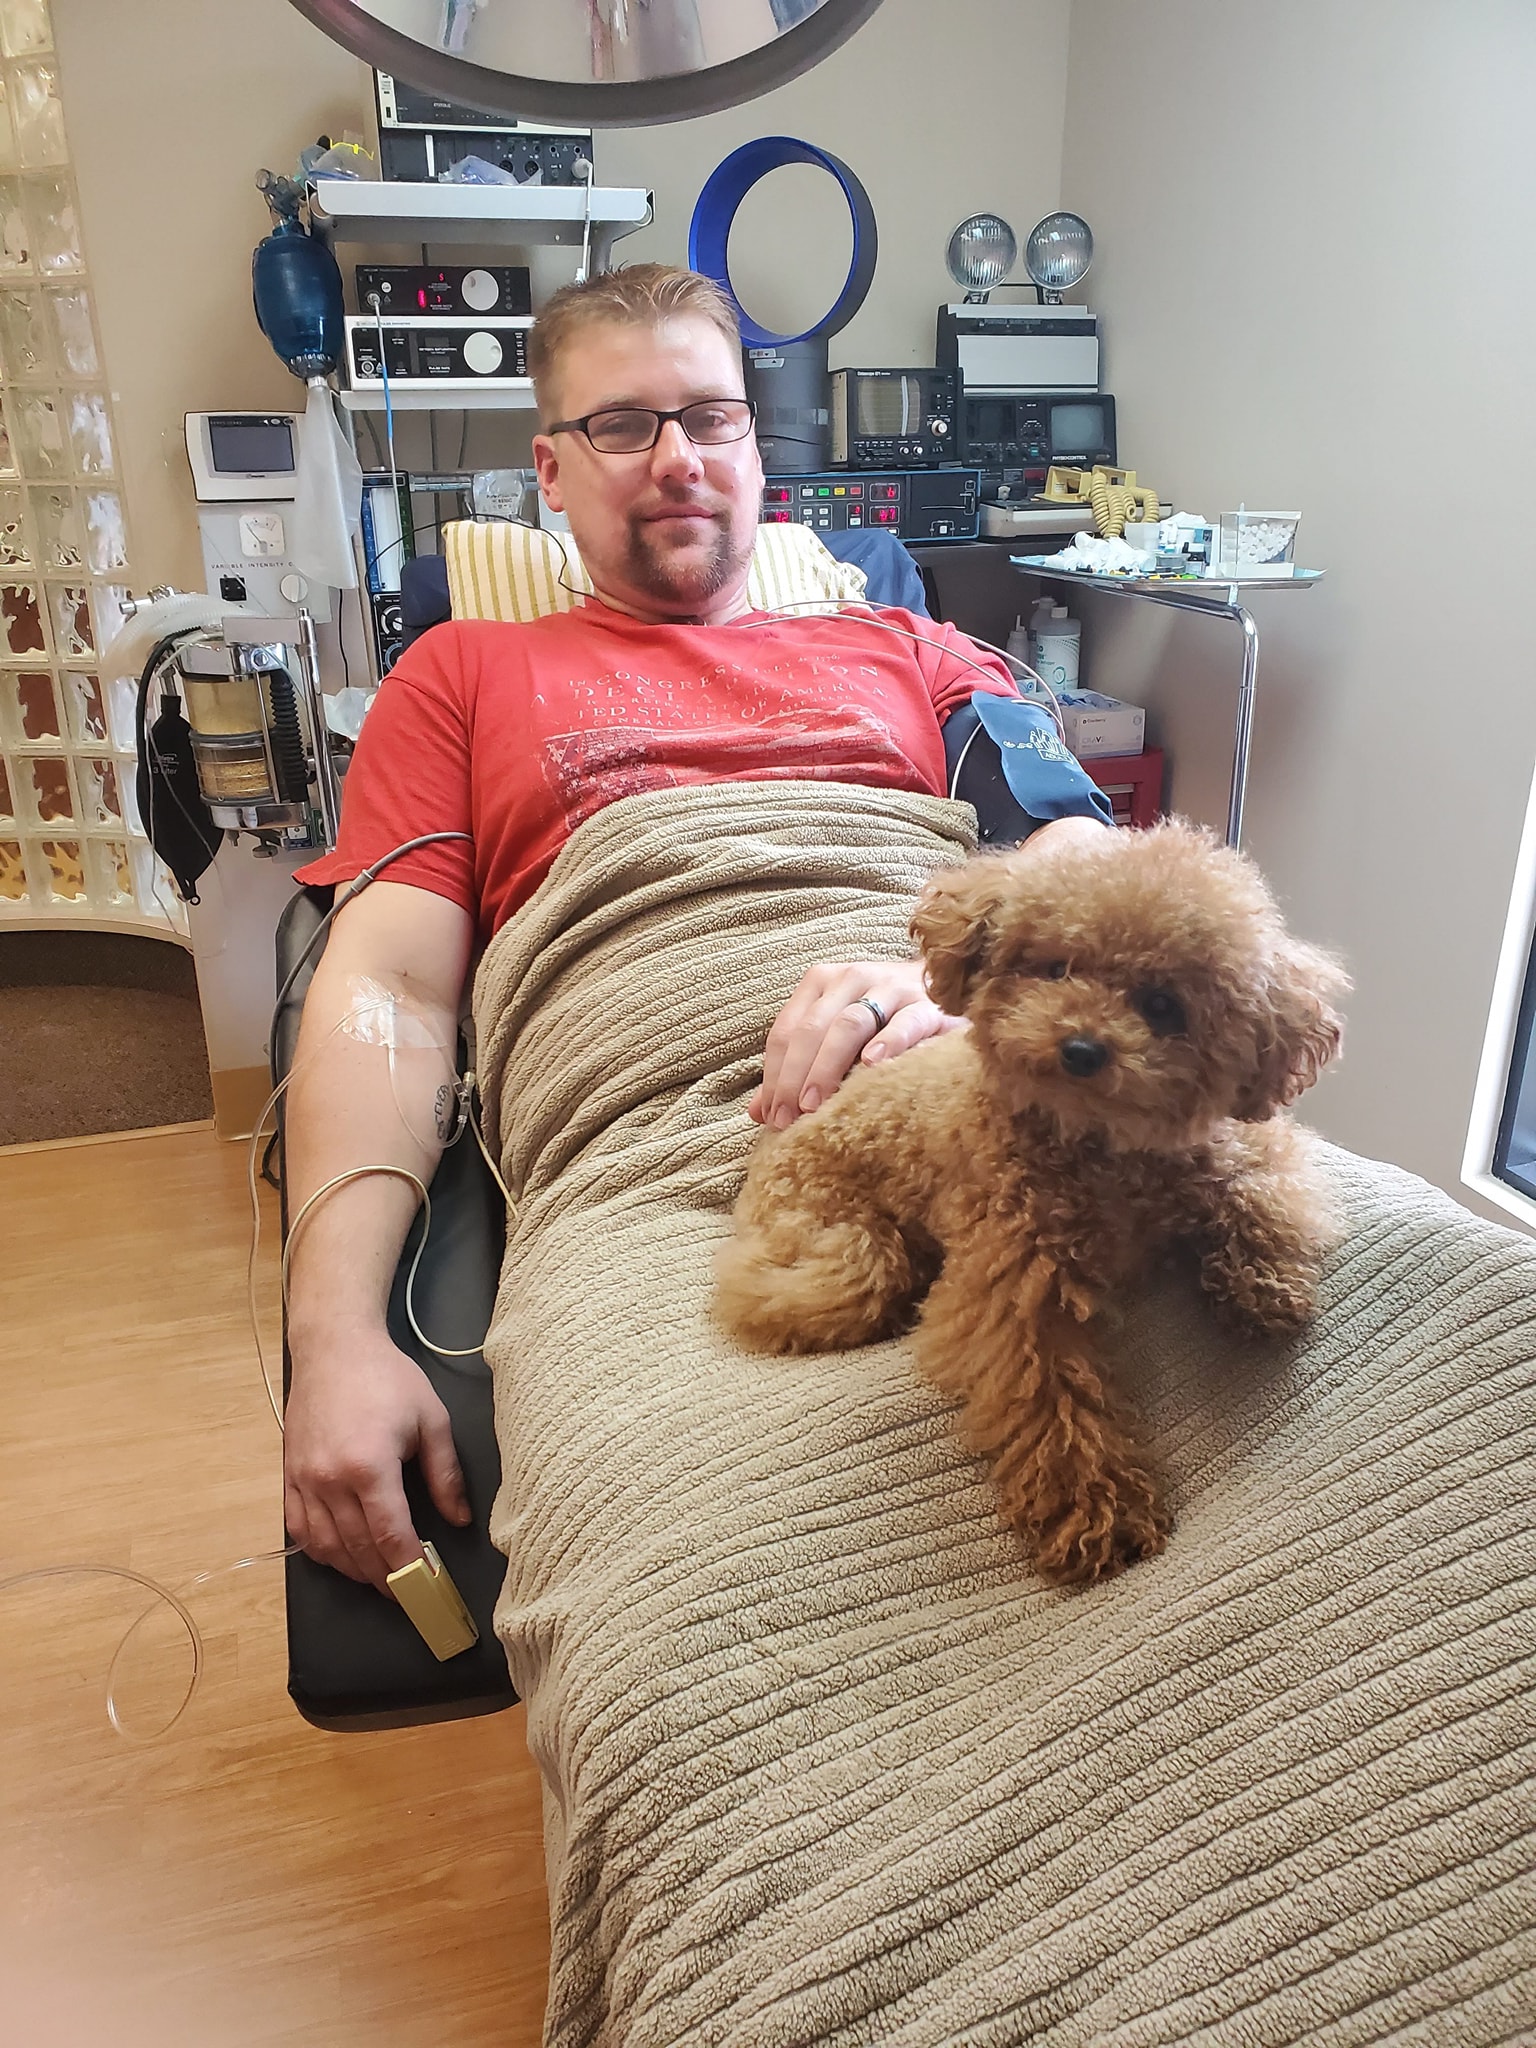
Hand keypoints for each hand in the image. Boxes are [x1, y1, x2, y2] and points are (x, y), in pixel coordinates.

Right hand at [283, 1329, 470, 1590]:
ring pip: (327, 1547)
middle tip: (408, 1592)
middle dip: (385, 1577)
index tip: (425, 1584)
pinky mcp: (288, 1477)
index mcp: (369, 1466)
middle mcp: (330, 1480)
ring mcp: (304, 1481)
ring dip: (354, 1570)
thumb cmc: (387, 1378)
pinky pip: (300, 1530)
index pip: (390, 1535)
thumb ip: (445, 1474)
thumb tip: (459, 1518)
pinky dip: (321, 1552)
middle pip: (358, 1548)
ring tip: (379, 1578)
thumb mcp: (430, 1419)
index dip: (408, 1567)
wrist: (334, 1348)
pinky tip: (341, 1556)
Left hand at [748, 958, 963, 1130]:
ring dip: (828, 1066)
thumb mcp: (833, 1039)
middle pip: (813, 1028)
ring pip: (851, 1023)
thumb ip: (795, 1071)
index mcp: (822, 982)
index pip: (787, 1030)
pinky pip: (905, 1023)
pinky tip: (872, 1067)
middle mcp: (853, 978)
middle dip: (795, 1076)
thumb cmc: (879, 1022)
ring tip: (816, 1103)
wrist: (943, 990)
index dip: (775, 1074)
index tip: (773, 1117)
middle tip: (790, 1118)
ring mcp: (892, 988)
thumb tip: (757, 1113)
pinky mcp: (928, 1005)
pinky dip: (887, 1044)